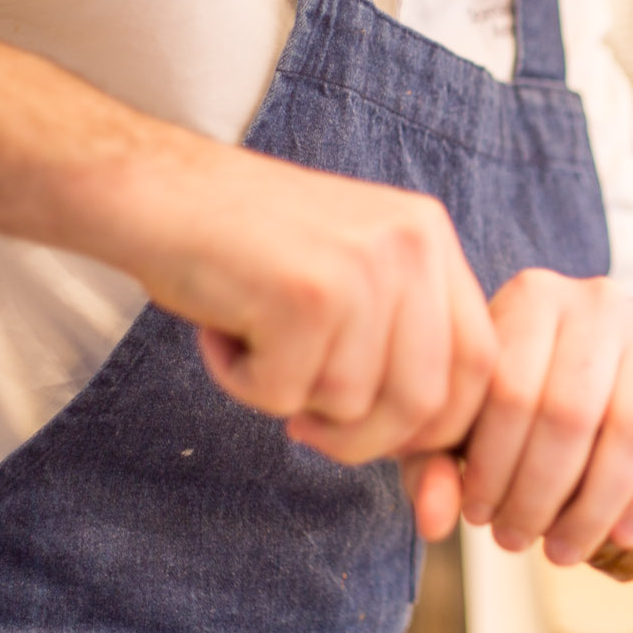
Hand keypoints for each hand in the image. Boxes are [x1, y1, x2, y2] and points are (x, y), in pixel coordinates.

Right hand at [138, 147, 495, 467]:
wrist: (152, 188)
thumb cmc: (244, 246)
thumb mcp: (351, 269)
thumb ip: (400, 332)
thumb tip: (434, 443)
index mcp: (430, 236)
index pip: (480, 361)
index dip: (438, 424)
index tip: (382, 440)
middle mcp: (411, 245)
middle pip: (426, 400)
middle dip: (363, 441)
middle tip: (304, 424)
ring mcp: (361, 267)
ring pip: (350, 406)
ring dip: (288, 398)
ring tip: (251, 340)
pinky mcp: (303, 294)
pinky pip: (285, 394)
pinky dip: (243, 383)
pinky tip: (223, 329)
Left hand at [446, 269, 632, 563]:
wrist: (589, 343)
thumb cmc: (511, 384)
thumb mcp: (462, 409)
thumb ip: (432, 462)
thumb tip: (435, 521)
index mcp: (531, 298)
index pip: (510, 391)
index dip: (492, 468)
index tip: (478, 515)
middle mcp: (595, 303)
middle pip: (571, 414)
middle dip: (541, 495)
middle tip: (515, 541)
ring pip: (631, 430)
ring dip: (596, 507)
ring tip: (563, 550)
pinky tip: (621, 534)